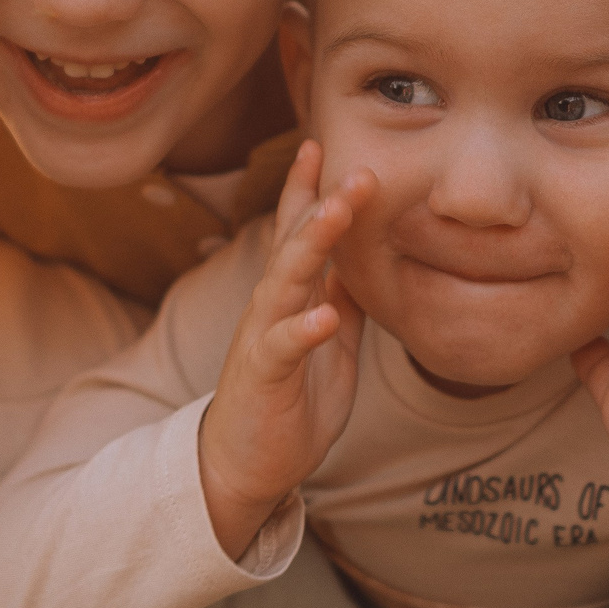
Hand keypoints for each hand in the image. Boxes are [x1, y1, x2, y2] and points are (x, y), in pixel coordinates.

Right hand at [196, 141, 370, 559]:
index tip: (321, 143)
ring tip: (339, 211)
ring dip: (312, 244)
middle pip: (296, 242)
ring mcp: (264, 337)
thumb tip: (364, 260)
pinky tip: (325, 315)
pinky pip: (283, 347)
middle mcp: (272, 306)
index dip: (309, 189)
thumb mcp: (329, 343)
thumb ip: (343, 299)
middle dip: (324, 201)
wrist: (244, 464)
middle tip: (357, 166)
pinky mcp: (263, 375)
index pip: (297, 231)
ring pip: (286, 281)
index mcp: (290, 296)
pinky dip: (304, 329)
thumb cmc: (289, 401)